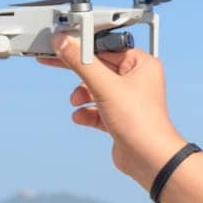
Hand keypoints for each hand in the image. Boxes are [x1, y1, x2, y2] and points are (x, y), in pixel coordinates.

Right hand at [37, 34, 187, 191]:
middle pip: (98, 68)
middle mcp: (137, 80)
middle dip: (78, 72)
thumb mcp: (105, 87)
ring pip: (95, 89)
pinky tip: (81, 117)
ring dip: (82, 94)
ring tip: (77, 102)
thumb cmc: (139, 121)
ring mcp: (128, 100)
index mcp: (142, 65)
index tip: (61, 43)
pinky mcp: (120, 117)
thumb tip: (64, 43)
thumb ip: (82, 63)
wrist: (149, 159)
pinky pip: (96, 109)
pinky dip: (86, 112)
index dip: (83, 46)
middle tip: (52, 61)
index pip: (106, 47)